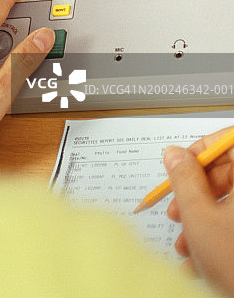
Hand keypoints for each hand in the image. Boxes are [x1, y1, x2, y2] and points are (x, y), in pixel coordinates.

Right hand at [164, 126, 233, 294]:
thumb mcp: (199, 216)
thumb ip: (184, 178)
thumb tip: (174, 154)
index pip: (230, 140)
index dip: (202, 148)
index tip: (180, 164)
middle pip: (229, 174)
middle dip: (196, 193)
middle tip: (177, 209)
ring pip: (231, 205)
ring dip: (202, 222)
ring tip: (185, 244)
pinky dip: (218, 238)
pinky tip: (199, 262)